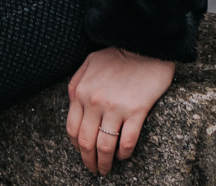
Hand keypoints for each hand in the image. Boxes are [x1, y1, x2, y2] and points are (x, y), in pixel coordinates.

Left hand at [64, 46, 173, 175]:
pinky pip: (127, 141)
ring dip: (105, 163)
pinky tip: (124, 156)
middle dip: (88, 161)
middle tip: (94, 169)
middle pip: (86, 142)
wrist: (143, 45)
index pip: (73, 129)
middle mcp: (95, 102)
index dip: (76, 146)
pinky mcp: (136, 111)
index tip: (83, 153)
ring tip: (107, 169)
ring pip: (105, 146)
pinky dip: (124, 153)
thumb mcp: (88, 63)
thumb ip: (76, 84)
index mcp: (81, 92)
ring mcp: (115, 108)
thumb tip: (71, 104)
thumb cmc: (116, 55)